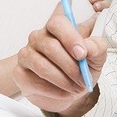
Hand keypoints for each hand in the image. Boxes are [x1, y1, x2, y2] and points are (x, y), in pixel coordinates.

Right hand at [14, 2, 107, 116]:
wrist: (70, 91)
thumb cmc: (81, 68)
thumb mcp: (96, 58)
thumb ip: (97, 48)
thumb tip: (88, 47)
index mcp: (56, 28)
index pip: (57, 23)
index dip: (70, 38)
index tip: (82, 54)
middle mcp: (38, 37)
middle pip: (51, 47)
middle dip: (71, 66)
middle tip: (83, 79)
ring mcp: (26, 54)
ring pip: (42, 66)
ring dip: (63, 80)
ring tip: (76, 88)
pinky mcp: (19, 73)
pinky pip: (35, 82)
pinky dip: (54, 91)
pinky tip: (64, 93)